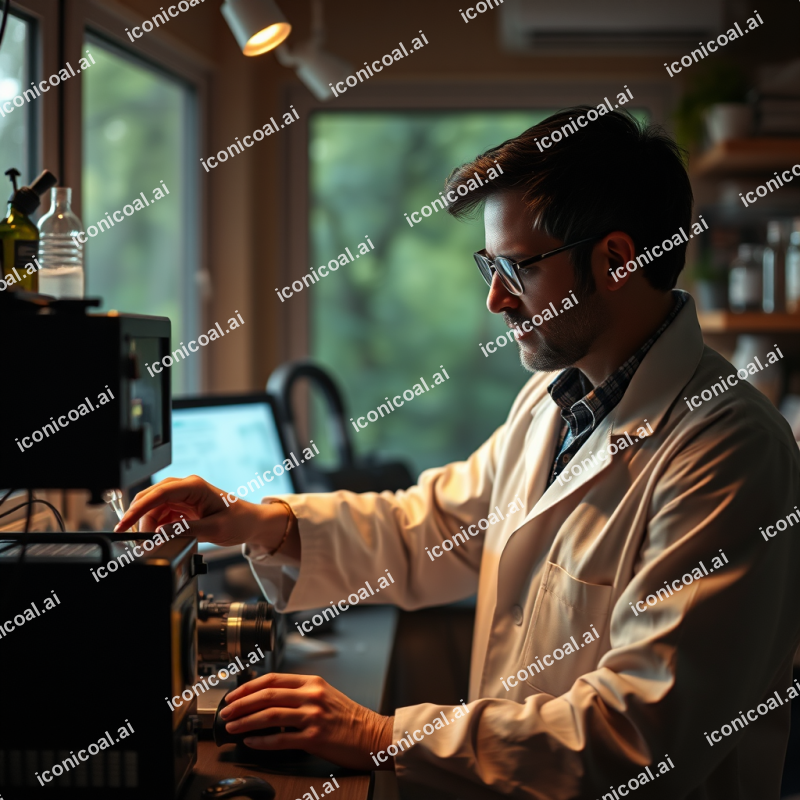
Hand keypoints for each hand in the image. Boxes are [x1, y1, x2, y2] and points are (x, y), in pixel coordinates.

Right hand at [113, 475, 288, 549]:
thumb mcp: (214, 529)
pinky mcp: (184, 507)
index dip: (139, 508)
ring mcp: (184, 497)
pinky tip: (160, 538)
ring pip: (155, 508)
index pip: (159, 493)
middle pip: (151, 498)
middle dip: (140, 518)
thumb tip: (160, 533)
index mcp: (194, 487)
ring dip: (149, 525)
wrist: (252, 523)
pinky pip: (163, 515)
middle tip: (135, 539)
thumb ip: (186, 531)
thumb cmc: (240, 521)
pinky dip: (158, 527)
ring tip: (151, 543)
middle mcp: (186, 488)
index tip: (125, 523)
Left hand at [220, 673, 394, 770]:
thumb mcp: (325, 695)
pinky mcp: (315, 737)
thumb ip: (301, 694)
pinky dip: (262, 741)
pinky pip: (281, 739)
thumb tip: (270, 700)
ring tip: (233, 728)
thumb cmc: (350, 718)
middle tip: (226, 712)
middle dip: (241, 704)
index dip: (248, 687)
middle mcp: (312, 696)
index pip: (272, 679)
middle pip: (267, 695)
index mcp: (312, 683)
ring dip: (246, 722)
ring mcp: (313, 716)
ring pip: (270, 715)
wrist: (373, 735)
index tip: (233, 695)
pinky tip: (251, 742)